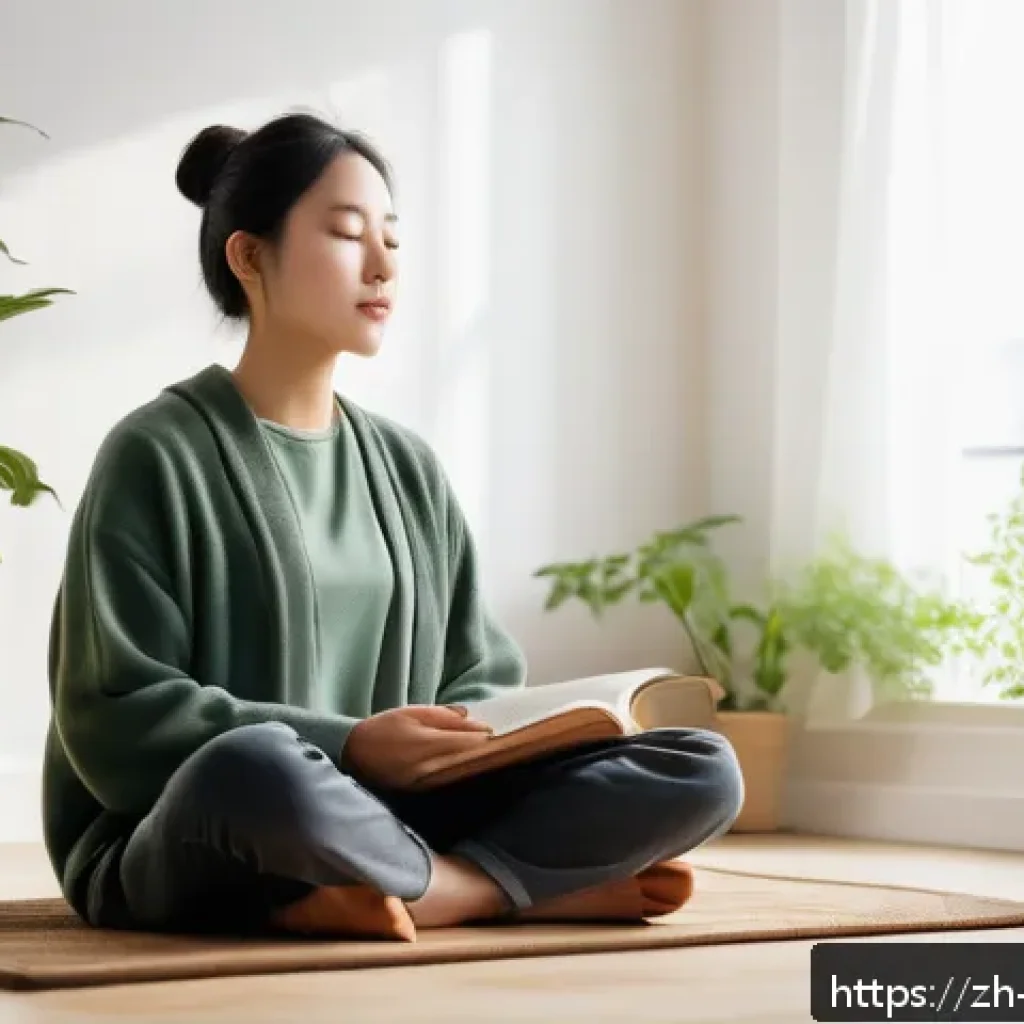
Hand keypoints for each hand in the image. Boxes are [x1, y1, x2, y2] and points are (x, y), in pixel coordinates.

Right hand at [341, 705, 492, 789]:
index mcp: (429, 745)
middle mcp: (432, 768)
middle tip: (501, 740)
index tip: (499, 730)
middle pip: (470, 760)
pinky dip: (460, 769)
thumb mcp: (411, 713)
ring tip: (487, 750)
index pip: (470, 743)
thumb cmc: (382, 729)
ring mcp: (429, 783)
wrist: (353, 755)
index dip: (487, 737)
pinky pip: (450, 779)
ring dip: (474, 761)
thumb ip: (443, 716)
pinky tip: (466, 762)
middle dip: (485, 750)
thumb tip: (470, 717)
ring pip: (462, 771)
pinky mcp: (424, 791)